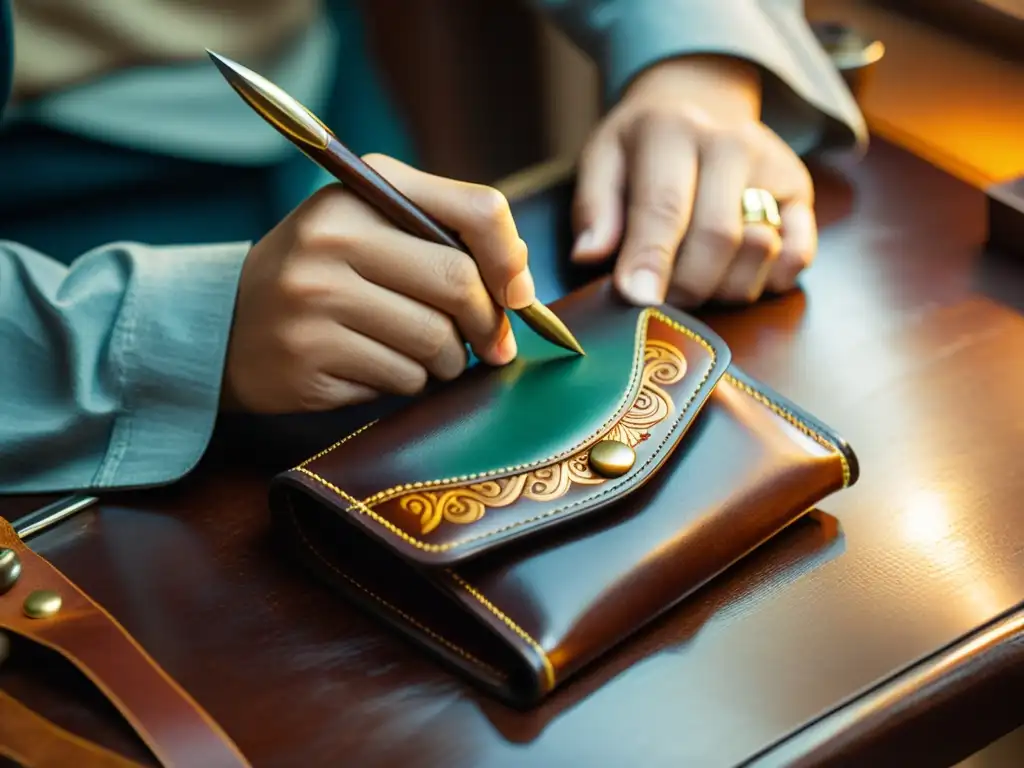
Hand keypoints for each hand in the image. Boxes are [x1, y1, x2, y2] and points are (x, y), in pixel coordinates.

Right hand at [221, 154, 534, 412]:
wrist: (224, 326)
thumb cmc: (323, 277)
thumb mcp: (371, 232)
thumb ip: (446, 239)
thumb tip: (520, 284)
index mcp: (360, 191)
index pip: (475, 210)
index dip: (512, 259)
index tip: (520, 297)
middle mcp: (333, 238)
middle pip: (460, 286)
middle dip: (487, 325)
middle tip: (490, 344)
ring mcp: (315, 299)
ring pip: (435, 343)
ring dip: (446, 362)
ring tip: (421, 356)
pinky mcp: (309, 357)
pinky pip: (401, 381)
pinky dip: (405, 383)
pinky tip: (374, 368)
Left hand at [571, 55, 815, 307]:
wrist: (700, 105)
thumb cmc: (641, 148)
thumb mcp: (602, 160)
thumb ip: (594, 209)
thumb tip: (589, 256)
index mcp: (673, 130)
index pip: (665, 206)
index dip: (651, 259)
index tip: (638, 300)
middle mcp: (732, 143)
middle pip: (717, 238)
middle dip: (685, 286)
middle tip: (660, 299)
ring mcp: (774, 166)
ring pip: (758, 254)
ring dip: (721, 288)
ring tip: (691, 276)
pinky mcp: (802, 193)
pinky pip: (797, 258)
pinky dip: (767, 280)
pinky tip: (733, 271)